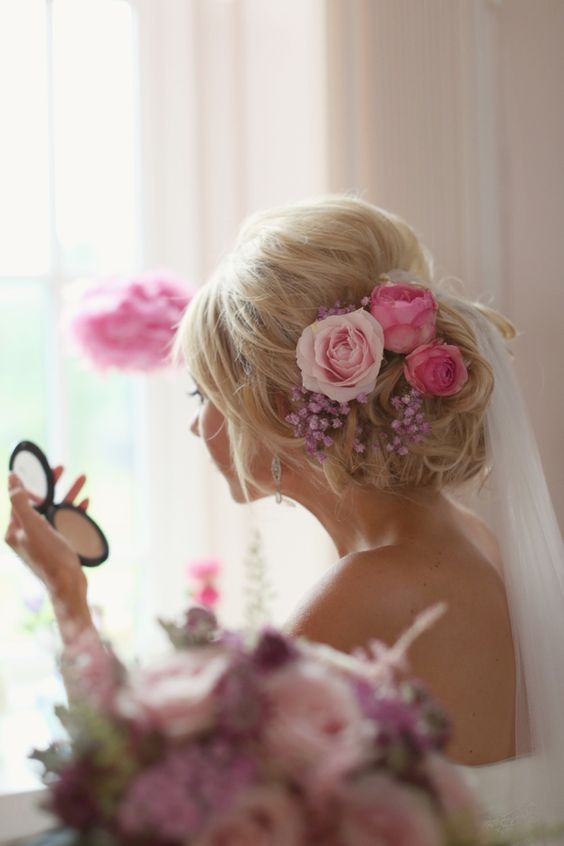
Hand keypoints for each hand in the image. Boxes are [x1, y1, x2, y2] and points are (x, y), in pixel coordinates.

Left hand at [5, 466, 89, 604]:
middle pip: (40, 502)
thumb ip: (20, 501)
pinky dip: (74, 510)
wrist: (68, 584)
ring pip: (55, 509)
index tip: (47, 475)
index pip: (20, 500)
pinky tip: (85, 501)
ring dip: (68, 494)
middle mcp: (26, 534)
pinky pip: (65, 522)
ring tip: (82, 479)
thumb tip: (11, 478)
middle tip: (62, 467)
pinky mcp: (57, 545)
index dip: (34, 484)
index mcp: (14, 530)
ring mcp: (43, 540)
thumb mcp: (32, 526)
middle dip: (52, 484)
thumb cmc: (49, 556)